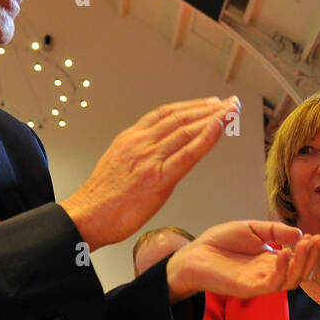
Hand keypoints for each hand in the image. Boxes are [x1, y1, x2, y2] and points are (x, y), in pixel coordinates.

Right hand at [60, 96, 238, 250]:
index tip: (209, 103)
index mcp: (130, 139)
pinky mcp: (159, 178)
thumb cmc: (103, 199)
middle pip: (180, 117)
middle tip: (230, 103)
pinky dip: (206, 138)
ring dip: (214, 118)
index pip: (166, 113)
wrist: (88, 216)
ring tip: (232, 111)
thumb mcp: (119, 165)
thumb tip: (161, 154)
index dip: (191, 106)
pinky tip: (220, 128)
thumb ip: (141, 155)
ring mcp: (150, 159)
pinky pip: (188, 153)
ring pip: (187, 130)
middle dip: (209, 108)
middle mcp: (141, 143)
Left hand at [166, 221, 319, 302]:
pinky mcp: (249, 289)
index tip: (318, 236)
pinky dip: (282, 269)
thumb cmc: (219, 242)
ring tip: (303, 245)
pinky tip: (285, 253)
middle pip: (299, 273)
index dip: (309, 250)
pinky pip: (272, 284)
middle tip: (315, 240)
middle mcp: (268, 273)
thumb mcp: (251, 228)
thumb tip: (298, 234)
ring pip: (290, 281)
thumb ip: (274, 231)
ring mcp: (259, 283)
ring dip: (301, 264)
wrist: (194, 253)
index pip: (297, 260)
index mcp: (270, 260)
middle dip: (310, 257)